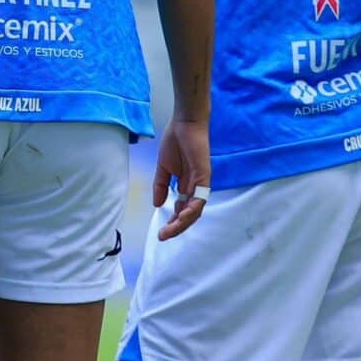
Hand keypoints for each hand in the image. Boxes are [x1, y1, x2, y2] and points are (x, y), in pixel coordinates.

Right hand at [151, 114, 209, 240]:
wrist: (184, 124)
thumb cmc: (175, 141)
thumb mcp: (163, 168)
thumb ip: (160, 186)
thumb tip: (156, 204)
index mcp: (186, 185)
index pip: (181, 209)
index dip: (173, 222)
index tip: (161, 231)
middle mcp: (196, 187)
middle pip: (189, 214)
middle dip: (177, 227)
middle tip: (164, 236)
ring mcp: (201, 183)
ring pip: (195, 210)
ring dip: (183, 222)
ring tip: (170, 230)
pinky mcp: (204, 176)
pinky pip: (200, 197)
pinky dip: (191, 209)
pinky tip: (181, 216)